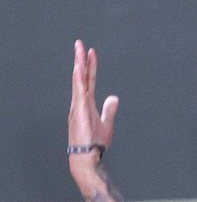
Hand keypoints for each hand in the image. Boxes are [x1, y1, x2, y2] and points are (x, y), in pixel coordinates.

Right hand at [68, 40, 118, 169]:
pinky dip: (78, 80)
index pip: (89, 81)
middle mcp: (79, 102)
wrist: (87, 157)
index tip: (91, 52)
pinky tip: (78, 69)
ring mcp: (77, 106)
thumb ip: (109, 110)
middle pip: (80, 77)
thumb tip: (114, 97)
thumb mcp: (107, 123)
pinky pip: (78, 93)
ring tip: (79, 50)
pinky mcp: (78, 112)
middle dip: (80, 60)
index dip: (90, 67)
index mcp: (86, 104)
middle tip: (80, 43)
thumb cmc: (95, 143)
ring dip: (79, 65)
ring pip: (78, 81)